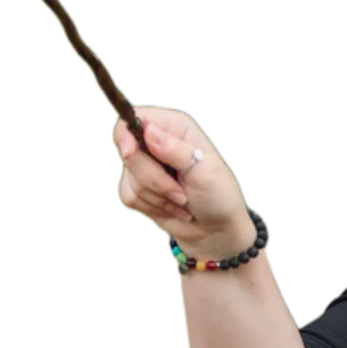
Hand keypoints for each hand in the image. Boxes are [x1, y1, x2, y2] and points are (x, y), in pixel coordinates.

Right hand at [113, 106, 250, 250]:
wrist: (216, 229)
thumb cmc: (218, 197)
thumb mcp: (204, 172)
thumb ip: (176, 150)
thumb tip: (149, 132)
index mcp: (175, 128)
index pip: (136, 118)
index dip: (128, 135)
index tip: (130, 153)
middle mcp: (157, 143)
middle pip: (128, 153)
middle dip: (154, 180)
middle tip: (180, 191)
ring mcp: (147, 166)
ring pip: (130, 179)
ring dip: (159, 197)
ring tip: (182, 201)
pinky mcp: (139, 189)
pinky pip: (130, 196)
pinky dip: (153, 207)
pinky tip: (172, 208)